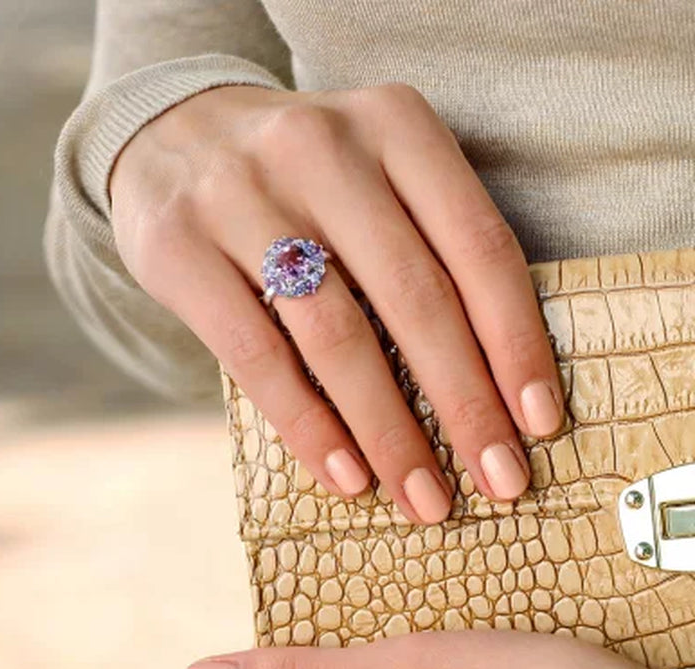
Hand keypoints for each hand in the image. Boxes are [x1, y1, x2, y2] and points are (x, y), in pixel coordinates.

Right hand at [110, 82, 563, 523]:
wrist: (173, 135)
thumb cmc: (301, 177)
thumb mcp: (375, 175)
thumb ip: (426, 245)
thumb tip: (488, 378)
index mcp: (394, 125)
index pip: (478, 246)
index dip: (516, 342)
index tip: (540, 422)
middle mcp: (322, 148)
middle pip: (415, 298)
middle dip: (465, 403)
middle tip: (500, 480)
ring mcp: (244, 195)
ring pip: (337, 336)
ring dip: (390, 432)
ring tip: (424, 497)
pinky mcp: (180, 248)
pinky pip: (258, 355)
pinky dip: (309, 426)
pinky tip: (346, 476)